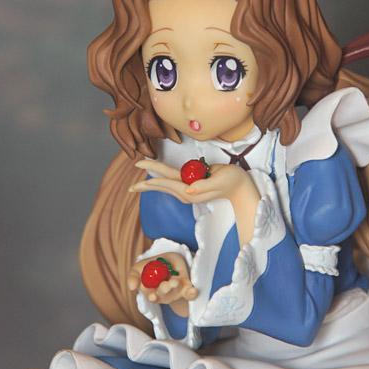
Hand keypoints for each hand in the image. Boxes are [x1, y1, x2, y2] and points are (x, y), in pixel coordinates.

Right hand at [128, 252, 196, 316]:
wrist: (168, 261)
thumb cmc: (151, 267)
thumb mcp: (139, 269)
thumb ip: (133, 277)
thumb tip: (131, 287)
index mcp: (152, 292)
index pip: (151, 296)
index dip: (151, 296)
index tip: (152, 296)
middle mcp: (164, 294)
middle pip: (164, 295)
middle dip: (164, 290)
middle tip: (165, 286)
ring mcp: (176, 292)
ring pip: (176, 292)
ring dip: (176, 288)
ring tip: (175, 282)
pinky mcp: (186, 288)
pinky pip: (190, 293)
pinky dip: (191, 293)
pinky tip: (193, 291)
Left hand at [129, 160, 257, 205]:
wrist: (239, 187)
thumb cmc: (232, 182)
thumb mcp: (220, 182)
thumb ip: (204, 187)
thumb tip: (187, 190)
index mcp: (192, 192)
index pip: (169, 184)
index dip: (155, 178)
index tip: (143, 176)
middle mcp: (187, 191)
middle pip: (163, 185)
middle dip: (146, 186)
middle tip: (129, 188)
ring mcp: (188, 189)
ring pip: (165, 183)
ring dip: (151, 182)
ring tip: (136, 184)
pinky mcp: (191, 184)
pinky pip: (172, 181)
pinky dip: (161, 179)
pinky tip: (153, 179)